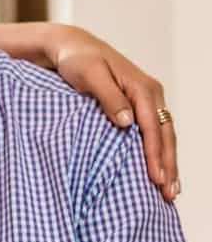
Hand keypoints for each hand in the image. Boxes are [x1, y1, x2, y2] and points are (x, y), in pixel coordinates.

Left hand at [48, 25, 177, 199]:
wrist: (71, 47)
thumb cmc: (77, 60)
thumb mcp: (90, 75)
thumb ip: (109, 97)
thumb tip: (127, 122)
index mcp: (142, 87)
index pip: (152, 127)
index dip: (155, 154)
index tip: (156, 178)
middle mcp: (150, 93)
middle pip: (165, 134)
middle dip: (168, 164)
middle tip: (169, 194)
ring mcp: (147, 99)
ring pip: (164, 135)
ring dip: (167, 162)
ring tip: (171, 191)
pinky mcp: (139, 104)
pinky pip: (154, 131)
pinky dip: (159, 151)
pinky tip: (159, 169)